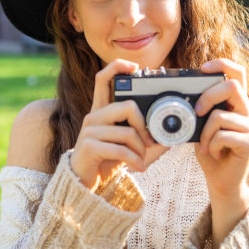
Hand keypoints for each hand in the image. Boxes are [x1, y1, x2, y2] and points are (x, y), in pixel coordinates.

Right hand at [70, 59, 155, 190]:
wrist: (82, 181)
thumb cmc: (105, 159)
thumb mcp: (123, 144)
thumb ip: (139, 135)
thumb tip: (166, 134)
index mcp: (101, 111)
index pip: (102, 79)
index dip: (117, 67)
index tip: (135, 67)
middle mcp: (93, 116)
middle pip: (126, 106)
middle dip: (143, 125)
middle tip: (150, 141)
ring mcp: (89, 131)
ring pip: (127, 132)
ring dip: (141, 150)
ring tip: (142, 159)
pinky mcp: (89, 147)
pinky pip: (121, 150)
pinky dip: (135, 160)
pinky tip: (140, 167)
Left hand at [195, 58, 248, 248]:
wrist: (221, 180)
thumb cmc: (210, 151)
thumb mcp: (200, 126)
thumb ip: (199, 110)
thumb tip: (180, 98)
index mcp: (236, 103)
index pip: (238, 73)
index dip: (222, 64)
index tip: (203, 68)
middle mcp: (248, 112)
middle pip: (232, 87)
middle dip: (208, 97)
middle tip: (196, 112)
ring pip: (221, 116)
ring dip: (205, 132)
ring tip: (206, 144)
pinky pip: (224, 135)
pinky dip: (212, 144)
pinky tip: (214, 153)